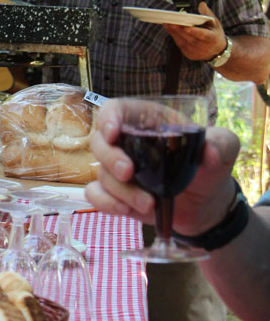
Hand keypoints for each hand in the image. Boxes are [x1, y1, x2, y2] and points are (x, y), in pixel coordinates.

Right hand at [86, 98, 240, 235]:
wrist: (206, 205)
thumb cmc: (210, 167)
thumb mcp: (224, 148)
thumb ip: (222, 144)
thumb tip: (209, 151)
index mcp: (148, 122)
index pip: (117, 110)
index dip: (108, 118)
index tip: (113, 133)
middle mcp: (128, 143)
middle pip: (99, 142)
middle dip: (110, 158)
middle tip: (128, 172)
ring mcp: (119, 170)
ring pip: (100, 174)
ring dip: (120, 191)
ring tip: (148, 204)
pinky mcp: (116, 194)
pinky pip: (95, 196)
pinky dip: (106, 204)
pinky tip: (126, 210)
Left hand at [162, 1, 227, 61]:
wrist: (217, 51)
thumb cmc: (214, 33)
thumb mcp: (214, 23)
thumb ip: (207, 13)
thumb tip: (201, 4)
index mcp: (213, 38)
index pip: (203, 35)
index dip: (195, 32)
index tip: (186, 27)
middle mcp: (205, 47)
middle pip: (190, 38)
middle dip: (180, 30)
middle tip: (171, 22)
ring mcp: (197, 53)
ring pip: (183, 42)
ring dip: (174, 33)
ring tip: (167, 24)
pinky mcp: (190, 55)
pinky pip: (180, 45)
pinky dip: (175, 37)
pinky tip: (169, 29)